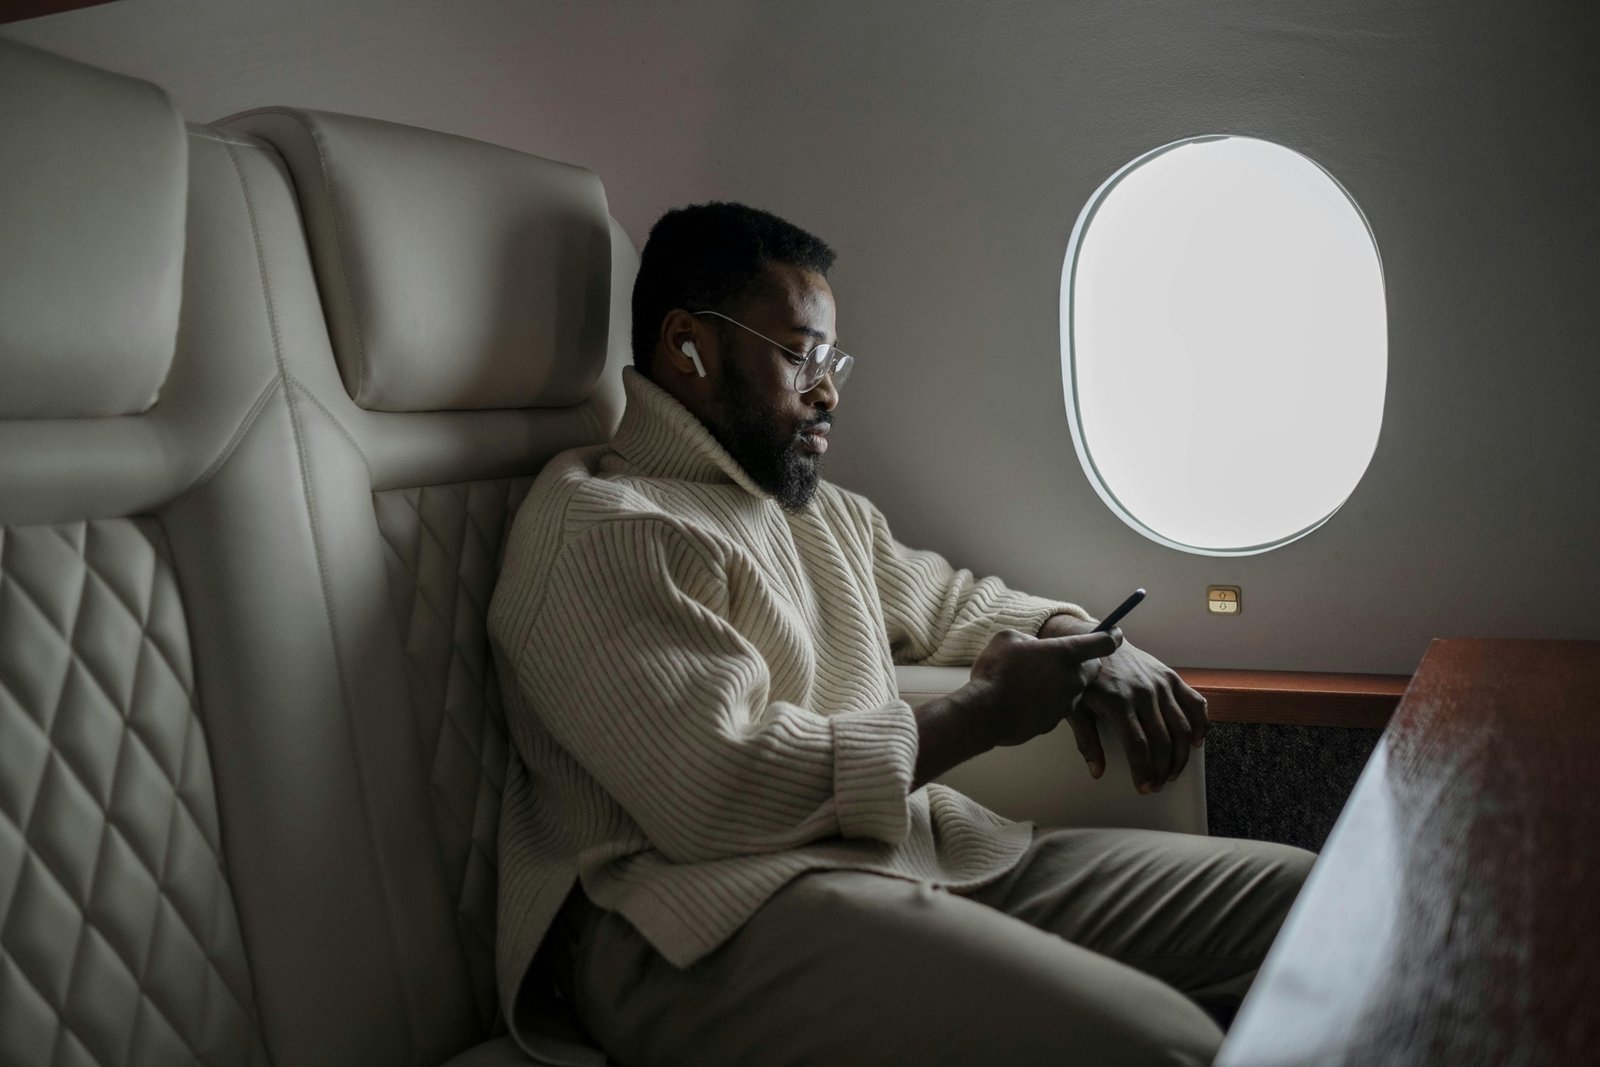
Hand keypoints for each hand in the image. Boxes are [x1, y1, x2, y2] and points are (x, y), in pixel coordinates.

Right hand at [963, 626, 1123, 747]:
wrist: (985, 714)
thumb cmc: (996, 671)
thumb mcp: (1009, 639)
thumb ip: (1029, 640)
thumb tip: (1031, 648)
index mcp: (1067, 653)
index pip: (1104, 642)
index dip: (1111, 636)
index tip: (1115, 633)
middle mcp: (1074, 679)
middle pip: (1093, 669)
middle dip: (1083, 663)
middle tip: (1061, 660)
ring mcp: (1066, 703)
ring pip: (1075, 690)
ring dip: (1063, 684)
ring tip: (1035, 681)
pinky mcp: (1054, 723)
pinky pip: (1058, 708)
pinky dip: (1049, 702)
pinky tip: (1026, 699)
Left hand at [1038, 613, 1209, 793]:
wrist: (1094, 640)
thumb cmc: (1083, 678)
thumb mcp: (1075, 707)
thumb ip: (1086, 740)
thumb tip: (1096, 771)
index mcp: (1117, 702)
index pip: (1138, 745)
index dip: (1143, 770)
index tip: (1144, 788)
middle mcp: (1143, 693)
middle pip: (1162, 740)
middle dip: (1163, 769)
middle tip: (1158, 784)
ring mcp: (1160, 683)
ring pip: (1182, 727)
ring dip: (1182, 754)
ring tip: (1174, 771)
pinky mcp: (1170, 676)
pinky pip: (1194, 702)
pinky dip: (1201, 723)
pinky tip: (1197, 741)